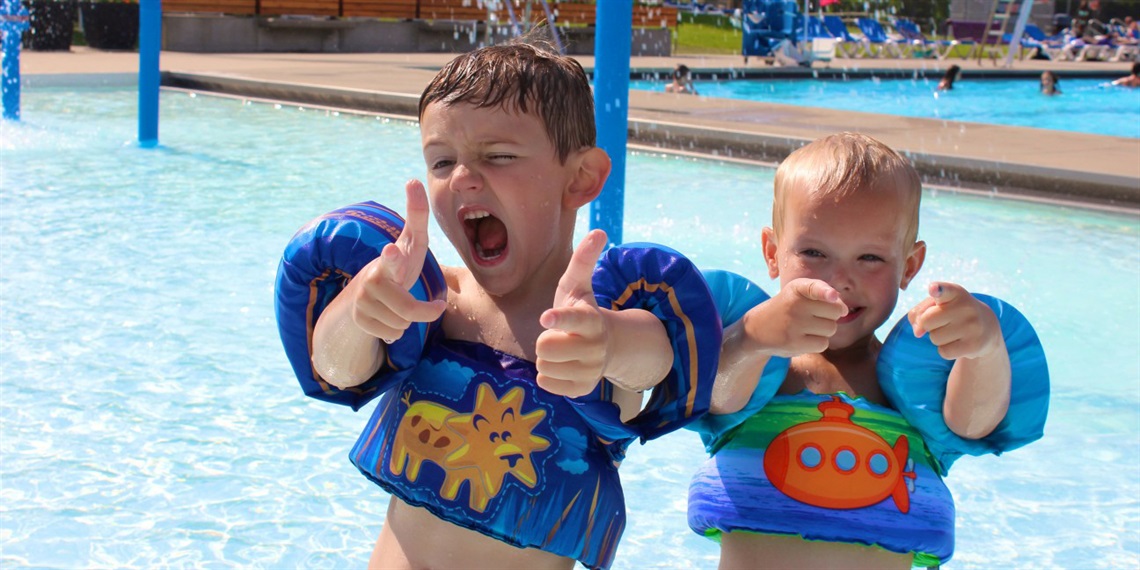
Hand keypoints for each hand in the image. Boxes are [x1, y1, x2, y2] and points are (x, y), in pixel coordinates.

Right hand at [345, 180, 446, 342]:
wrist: (366, 292)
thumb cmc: (399, 263)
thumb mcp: (411, 242)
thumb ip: (416, 215)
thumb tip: (414, 179)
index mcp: (390, 261)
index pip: (392, 259)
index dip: (394, 257)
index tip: (392, 251)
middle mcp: (373, 281)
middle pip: (409, 310)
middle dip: (426, 312)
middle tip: (435, 307)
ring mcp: (363, 302)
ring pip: (402, 326)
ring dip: (409, 320)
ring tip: (399, 305)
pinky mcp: (359, 320)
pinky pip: (392, 335)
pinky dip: (396, 330)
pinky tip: (387, 317)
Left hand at [535, 230, 608, 397]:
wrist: (602, 347)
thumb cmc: (580, 310)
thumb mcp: (578, 285)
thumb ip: (584, 259)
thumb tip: (599, 231)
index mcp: (591, 319)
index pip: (573, 320)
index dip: (559, 319)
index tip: (545, 318)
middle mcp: (595, 347)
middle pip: (546, 346)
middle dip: (544, 339)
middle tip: (557, 334)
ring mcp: (591, 371)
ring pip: (544, 366)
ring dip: (546, 357)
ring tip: (561, 350)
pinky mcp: (582, 389)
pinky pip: (547, 383)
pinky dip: (547, 375)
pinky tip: (561, 366)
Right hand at [741, 278, 848, 356]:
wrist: (758, 328)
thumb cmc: (787, 308)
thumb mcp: (798, 293)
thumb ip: (823, 294)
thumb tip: (845, 310)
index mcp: (797, 288)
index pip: (813, 287)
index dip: (825, 291)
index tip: (832, 296)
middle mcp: (795, 304)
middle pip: (835, 311)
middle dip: (831, 315)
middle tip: (814, 315)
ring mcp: (794, 325)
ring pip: (831, 328)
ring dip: (824, 330)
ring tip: (807, 327)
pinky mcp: (794, 343)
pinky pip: (823, 343)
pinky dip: (818, 342)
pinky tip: (804, 338)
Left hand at [908, 282, 1001, 359]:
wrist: (986, 328)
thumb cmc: (953, 313)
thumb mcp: (937, 305)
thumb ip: (919, 312)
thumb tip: (917, 332)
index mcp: (955, 292)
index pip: (944, 290)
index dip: (937, 289)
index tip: (933, 288)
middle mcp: (966, 307)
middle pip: (926, 321)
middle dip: (928, 325)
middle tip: (944, 322)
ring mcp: (972, 326)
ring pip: (934, 338)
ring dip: (938, 338)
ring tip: (953, 331)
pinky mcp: (974, 345)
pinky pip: (944, 352)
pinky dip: (945, 350)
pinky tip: (958, 342)